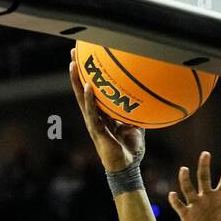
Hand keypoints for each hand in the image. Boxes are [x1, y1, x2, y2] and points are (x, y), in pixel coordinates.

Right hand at [69, 51, 145, 172]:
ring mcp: (93, 123)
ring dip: (76, 81)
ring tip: (72, 64)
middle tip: (73, 52)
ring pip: (82, 98)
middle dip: (77, 71)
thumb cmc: (130, 149)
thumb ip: (137, 113)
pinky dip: (89, 99)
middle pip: (82, 90)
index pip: (92, 91)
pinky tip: (87, 86)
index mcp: (101, 114)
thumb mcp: (136, 126)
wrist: (127, 168)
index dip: (87, 76)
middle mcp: (94, 116)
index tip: (85, 58)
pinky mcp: (96, 130)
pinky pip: (92, 112)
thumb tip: (147, 100)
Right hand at [169, 151, 220, 220]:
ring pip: (189, 189)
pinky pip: (179, 206)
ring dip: (185, 179)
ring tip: (184, 169)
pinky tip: (173, 194)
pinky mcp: (186, 215)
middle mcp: (207, 198)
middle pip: (204, 178)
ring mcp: (196, 205)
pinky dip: (175, 200)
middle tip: (206, 154)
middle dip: (204, 166)